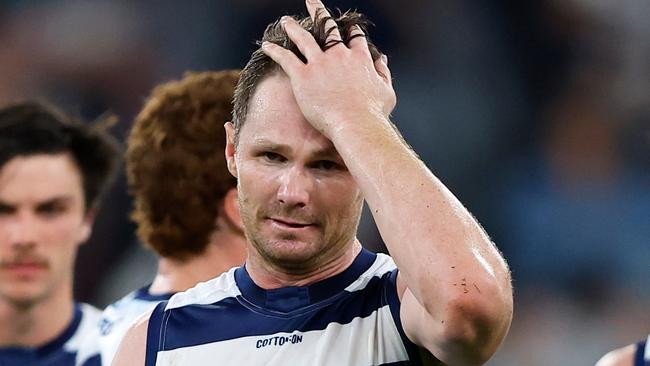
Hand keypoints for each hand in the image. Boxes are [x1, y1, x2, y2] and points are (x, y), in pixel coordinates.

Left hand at [261, 0, 395, 137]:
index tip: (348, 27)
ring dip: (294, 28)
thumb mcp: (387, 91)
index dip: (350, 31)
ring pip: (304, 38)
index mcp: (360, 59)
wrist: (356, 124)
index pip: (355, 38)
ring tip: (286, 21)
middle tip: (312, 3)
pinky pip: (286, 58)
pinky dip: (275, 51)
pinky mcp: (303, 76)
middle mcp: (339, 55)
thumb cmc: (373, 113)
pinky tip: (266, 46)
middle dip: (319, 13)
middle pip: (328, 28)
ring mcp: (320, 64)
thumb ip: (383, 72)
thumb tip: (382, 58)